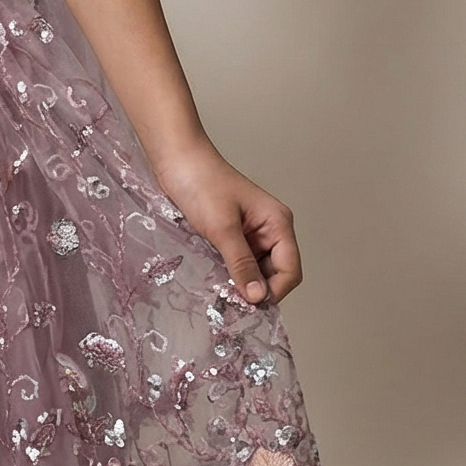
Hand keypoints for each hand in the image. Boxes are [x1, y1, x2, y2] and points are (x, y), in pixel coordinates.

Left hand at [152, 138, 301, 304]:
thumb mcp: (222, 228)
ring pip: (255, 271)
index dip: (273, 292)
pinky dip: (230, 274)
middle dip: (256, 290)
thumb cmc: (201, 183)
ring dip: (241, 284)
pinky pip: (238, 263)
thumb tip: (258, 297)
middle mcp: (269, 230)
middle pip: (275, 274)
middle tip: (231, 305)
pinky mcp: (231, 236)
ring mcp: (250, 233)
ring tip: (220, 295)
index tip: (248, 306)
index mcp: (278, 223)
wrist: (175, 159)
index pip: (290, 270)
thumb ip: (241, 264)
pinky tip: (215, 282)